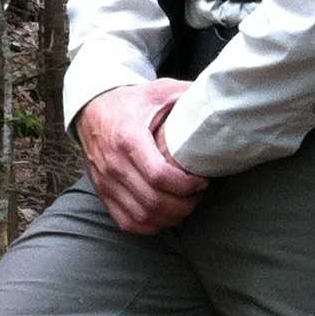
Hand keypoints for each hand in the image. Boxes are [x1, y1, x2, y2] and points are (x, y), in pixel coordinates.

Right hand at [77, 80, 207, 234]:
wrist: (92, 109)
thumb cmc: (131, 102)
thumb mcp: (160, 90)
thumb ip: (188, 95)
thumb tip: (222, 98)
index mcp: (128, 139)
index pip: (159, 176)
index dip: (186, 185)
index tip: (201, 180)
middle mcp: (113, 164)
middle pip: (152, 201)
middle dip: (183, 204)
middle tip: (198, 195)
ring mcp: (105, 182)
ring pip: (141, 216)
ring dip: (168, 218)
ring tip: (185, 205)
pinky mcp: (102, 193)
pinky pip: (126, 222)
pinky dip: (149, 225)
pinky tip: (165, 216)